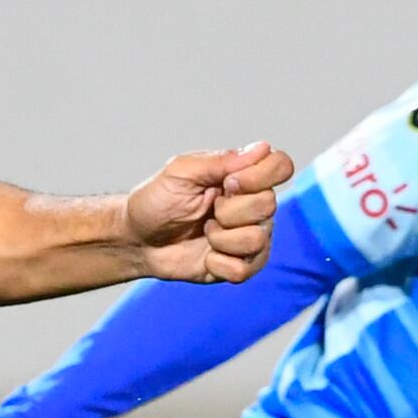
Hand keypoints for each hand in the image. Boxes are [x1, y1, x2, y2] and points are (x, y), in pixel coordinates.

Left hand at [122, 142, 292, 283]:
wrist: (137, 239)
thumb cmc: (156, 200)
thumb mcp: (181, 171)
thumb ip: (221, 161)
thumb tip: (262, 148)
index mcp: (242, 175)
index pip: (281, 166)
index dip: (259, 176)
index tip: (227, 182)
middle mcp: (253, 204)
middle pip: (268, 205)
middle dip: (228, 211)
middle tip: (206, 210)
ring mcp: (249, 236)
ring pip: (257, 239)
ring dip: (221, 239)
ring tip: (205, 233)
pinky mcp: (241, 265)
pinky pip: (244, 269)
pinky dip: (218, 264)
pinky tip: (206, 256)